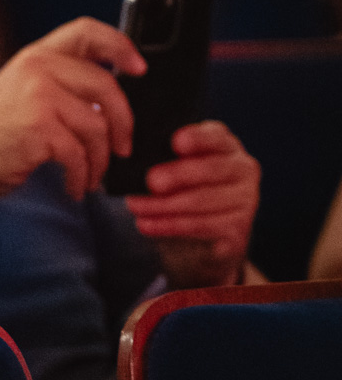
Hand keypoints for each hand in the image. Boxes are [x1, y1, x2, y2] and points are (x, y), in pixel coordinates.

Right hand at [0, 18, 144, 202]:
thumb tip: (107, 100)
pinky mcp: (39, 129)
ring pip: (97, 125)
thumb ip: (57, 85)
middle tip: (123, 147)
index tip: (139, 68)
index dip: (121, 45)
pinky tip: (76, 186)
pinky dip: (83, 176)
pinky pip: (80, 153)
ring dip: (101, 158)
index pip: (87, 31)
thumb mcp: (20, 94)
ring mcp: (38, 97)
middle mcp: (36, 69)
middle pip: (106, 85)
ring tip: (92, 175)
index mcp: (35, 56)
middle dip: (123, 122)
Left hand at [124, 121, 259, 286]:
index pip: (216, 136)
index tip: (176, 142)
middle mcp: (243, 169)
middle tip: (150, 181)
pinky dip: (169, 226)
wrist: (202, 243)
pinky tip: (145, 224)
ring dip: (163, 205)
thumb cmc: (184, 196)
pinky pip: (200, 226)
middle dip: (177, 174)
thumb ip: (163, 161)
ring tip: (134, 206)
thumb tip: (133, 160)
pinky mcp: (239, 229)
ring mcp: (246, 199)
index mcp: (226, 146)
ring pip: (201, 200)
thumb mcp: (176, 174)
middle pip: (210, 169)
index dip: (198, 138)